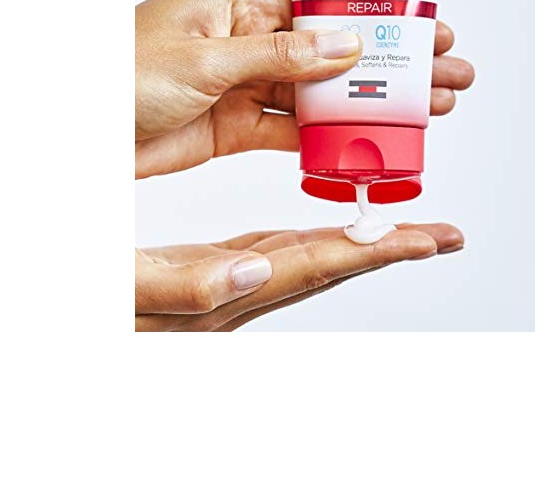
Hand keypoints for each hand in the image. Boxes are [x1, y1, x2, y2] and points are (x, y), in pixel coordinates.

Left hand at [135, 0, 474, 177]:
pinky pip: (292, 131)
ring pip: (318, 93)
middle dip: (387, 64)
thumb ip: (279, 54)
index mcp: (235, 3)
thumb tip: (345, 42)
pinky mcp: (236, 126)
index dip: (375, 18)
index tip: (422, 28)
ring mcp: (244, 85)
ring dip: (366, 104)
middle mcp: (246, 40)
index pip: (321, 5)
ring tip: (423, 111)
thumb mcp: (204, 59)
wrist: (72, 132)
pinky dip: (327, 140)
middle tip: (443, 74)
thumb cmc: (116, 75)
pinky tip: (366, 142)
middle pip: (330, 51)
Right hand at [136, 222, 463, 330]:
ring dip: (362, 244)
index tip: (425, 240)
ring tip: (406, 229)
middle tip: (444, 235)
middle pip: (329, 267)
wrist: (93, 309)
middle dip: (390, 248)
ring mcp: (232, 285)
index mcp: (226, 295)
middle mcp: (240, 292)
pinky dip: (316, 238)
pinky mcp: (217, 272)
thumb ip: (186, 287)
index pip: (314, 268)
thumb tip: (255, 272)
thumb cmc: (108, 299)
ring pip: (309, 260)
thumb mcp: (129, 287)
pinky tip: (330, 230)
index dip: (373, 251)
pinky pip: (280, 252)